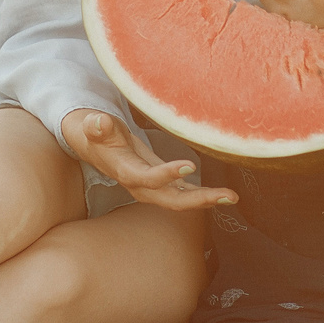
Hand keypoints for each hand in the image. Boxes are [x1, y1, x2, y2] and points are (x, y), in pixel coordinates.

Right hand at [61, 110, 235, 210]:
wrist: (93, 144)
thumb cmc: (94, 131)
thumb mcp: (92, 126)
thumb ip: (96, 126)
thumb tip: (98, 122)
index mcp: (125, 171)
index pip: (147, 178)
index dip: (167, 174)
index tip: (190, 164)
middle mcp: (140, 185)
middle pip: (171, 200)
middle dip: (199, 200)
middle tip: (227, 196)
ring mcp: (151, 187)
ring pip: (180, 199)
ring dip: (206, 200)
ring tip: (231, 197)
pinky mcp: (160, 182)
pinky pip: (182, 192)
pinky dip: (201, 194)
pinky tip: (219, 194)